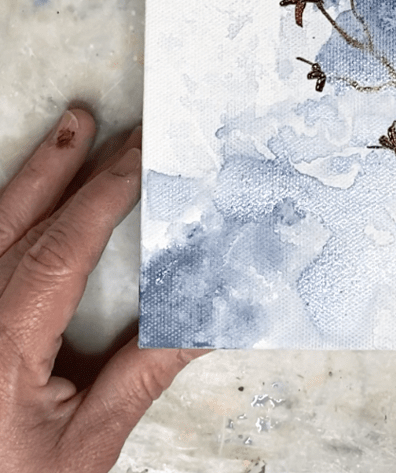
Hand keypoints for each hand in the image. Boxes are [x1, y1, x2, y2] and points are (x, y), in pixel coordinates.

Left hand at [0, 110, 205, 472]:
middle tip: (102, 123)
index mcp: (2, 344)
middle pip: (23, 221)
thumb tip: (207, 320)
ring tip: (68, 131)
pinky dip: (9, 215)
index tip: (138, 154)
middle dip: (67, 166)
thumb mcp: (88, 440)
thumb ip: (146, 371)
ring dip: (35, 176)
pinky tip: (26, 198)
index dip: (104, 193)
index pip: (62, 246)